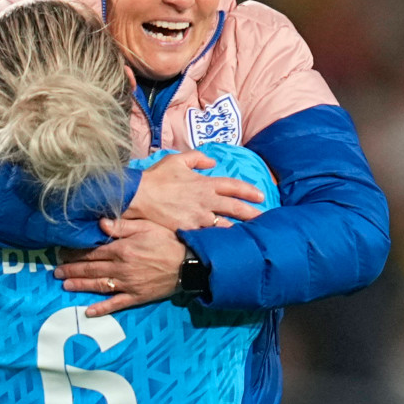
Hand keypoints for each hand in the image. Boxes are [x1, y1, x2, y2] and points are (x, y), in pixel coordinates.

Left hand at [56, 218, 185, 316]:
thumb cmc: (169, 241)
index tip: (62, 252)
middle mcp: (121, 268)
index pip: (92, 251)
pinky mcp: (137, 296)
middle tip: (56, 271)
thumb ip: (122, 226)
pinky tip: (88, 312)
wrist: (189, 264)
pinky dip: (102, 309)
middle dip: (71, 270)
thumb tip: (100, 223)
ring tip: (64, 285)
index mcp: (122, 249)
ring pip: (98, 285)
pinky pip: (116, 304)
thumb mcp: (147, 227)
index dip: (75, 252)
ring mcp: (128, 284)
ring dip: (80, 286)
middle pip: (91, 269)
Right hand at [125, 150, 263, 229]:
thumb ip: (197, 158)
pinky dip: (218, 240)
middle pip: (235, 207)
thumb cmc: (156, 177)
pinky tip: (226, 245)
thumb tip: (212, 162)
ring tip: (250, 235)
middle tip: (264, 218)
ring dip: (238, 229)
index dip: (249, 191)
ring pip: (225, 225)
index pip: (233, 186)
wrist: (138, 196)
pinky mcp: (189, 229)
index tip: (261, 196)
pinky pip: (207, 236)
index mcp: (205, 183)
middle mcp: (206, 200)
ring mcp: (198, 217)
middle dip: (252, 213)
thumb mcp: (177, 160)